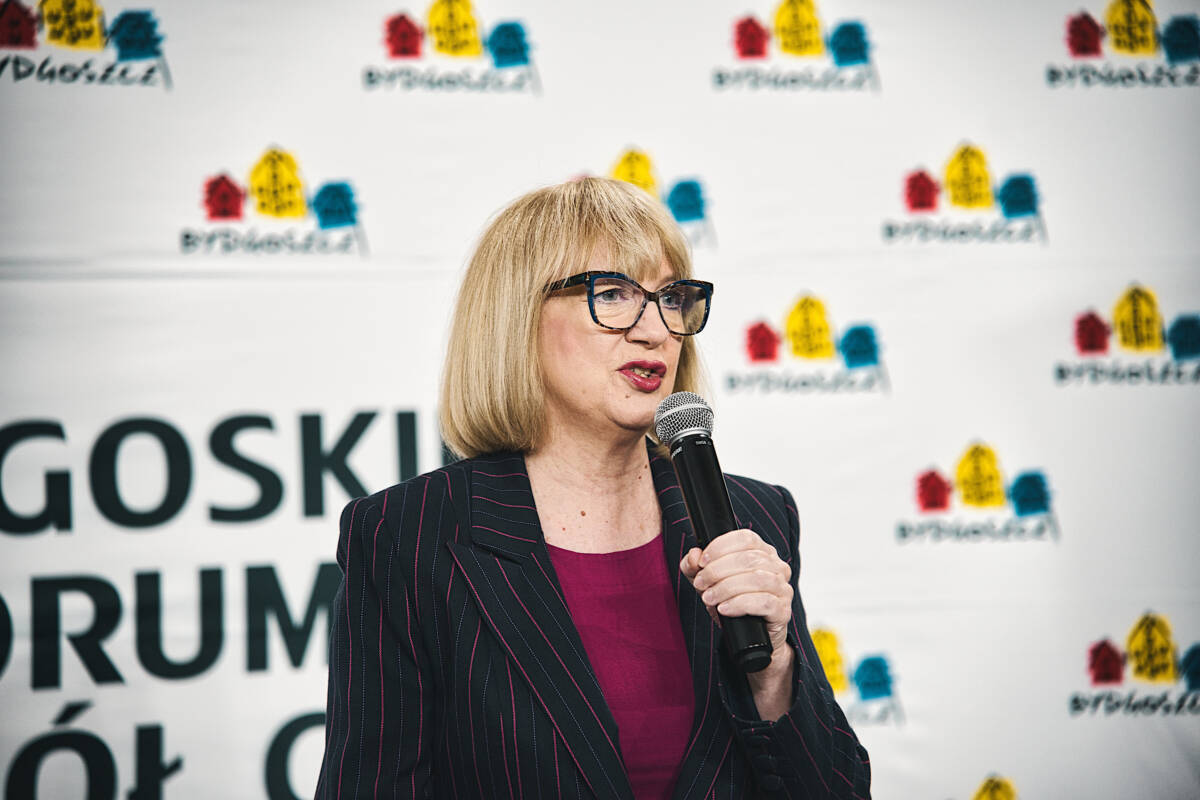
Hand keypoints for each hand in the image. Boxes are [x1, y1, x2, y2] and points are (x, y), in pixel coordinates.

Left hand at [679, 528, 793, 654]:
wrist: (750, 637)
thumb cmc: (732, 602)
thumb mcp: (708, 581)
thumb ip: (695, 566)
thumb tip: (694, 556)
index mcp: (762, 552)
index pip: (745, 538)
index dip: (720, 547)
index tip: (702, 561)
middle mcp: (777, 567)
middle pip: (748, 559)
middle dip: (718, 570)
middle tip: (701, 583)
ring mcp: (783, 588)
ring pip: (757, 579)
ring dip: (726, 588)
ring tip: (709, 597)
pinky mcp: (783, 610)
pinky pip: (764, 602)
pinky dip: (739, 604)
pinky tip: (724, 609)